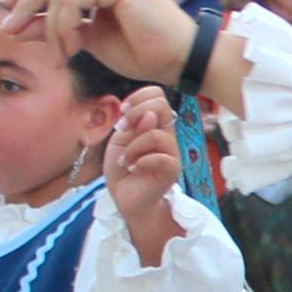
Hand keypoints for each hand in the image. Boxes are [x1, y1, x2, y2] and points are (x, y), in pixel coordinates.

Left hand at [5, 0, 197, 88]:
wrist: (181, 61)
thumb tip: (19, 25)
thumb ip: (57, 27)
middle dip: (25, 1)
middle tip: (10, 29)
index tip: (9, 15)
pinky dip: (64, 26)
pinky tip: (75, 48)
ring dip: (50, 26)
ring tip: (62, 54)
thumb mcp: (89, 38)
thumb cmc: (144, 52)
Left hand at [102, 86, 181, 262]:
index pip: (157, 94)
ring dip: (133, 147)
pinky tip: (132, 168)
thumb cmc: (123, 167)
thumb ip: (131, 124)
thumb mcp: (119, 140)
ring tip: (124, 160)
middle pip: (162, 105)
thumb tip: (150, 116)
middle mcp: (166, 133)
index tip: (123, 114)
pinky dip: (140, 161)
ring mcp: (171, 151)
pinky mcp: (172, 169)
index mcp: (154, 122)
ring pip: (155, 134)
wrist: (126, 197)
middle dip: (136, 114)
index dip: (138, 98)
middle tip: (123, 130)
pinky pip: (160, 157)